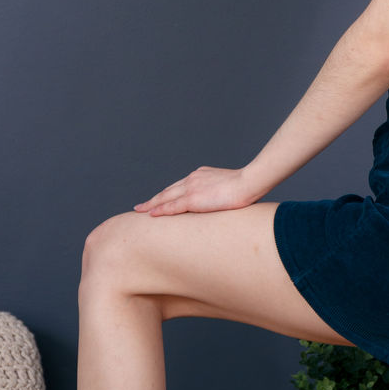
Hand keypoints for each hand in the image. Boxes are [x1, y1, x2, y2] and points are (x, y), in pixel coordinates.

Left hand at [133, 165, 260, 216]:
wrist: (249, 182)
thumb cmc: (246, 186)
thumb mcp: (230, 187)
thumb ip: (222, 192)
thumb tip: (225, 201)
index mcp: (201, 175)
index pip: (180, 186)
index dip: (168, 193)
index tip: (160, 199)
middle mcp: (193, 178)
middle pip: (168, 190)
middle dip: (155, 199)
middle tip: (142, 206)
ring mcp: (192, 188)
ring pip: (166, 197)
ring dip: (152, 204)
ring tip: (140, 210)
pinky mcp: (193, 198)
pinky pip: (172, 206)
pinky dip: (160, 210)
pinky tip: (151, 214)